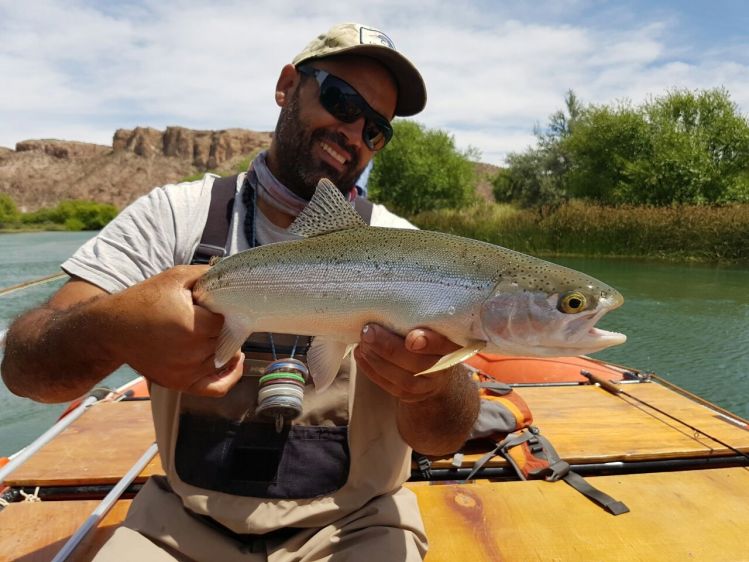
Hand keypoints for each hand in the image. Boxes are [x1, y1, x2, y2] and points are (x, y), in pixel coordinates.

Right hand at [105, 265, 243, 395]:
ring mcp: (187, 371)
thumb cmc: (143, 301)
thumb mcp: (175, 277)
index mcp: (193, 326)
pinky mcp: (180, 383)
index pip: (228, 319)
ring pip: (223, 359)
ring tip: (212, 333)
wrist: (112, 329)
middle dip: (224, 327)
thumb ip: (208, 274)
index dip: (226, 310)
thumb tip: (234, 275)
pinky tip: (233, 362)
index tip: (216, 306)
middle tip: (212, 317)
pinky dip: (229, 376)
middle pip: (227, 339)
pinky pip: (216, 387)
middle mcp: (192, 352)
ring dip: (224, 346)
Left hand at [354, 323, 459, 401]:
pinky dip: (371, 370)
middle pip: (418, 363)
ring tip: (363, 342)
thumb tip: (389, 298)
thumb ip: (418, 316)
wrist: (434, 367)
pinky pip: (390, 387)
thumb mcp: (430, 323)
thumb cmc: (427, 334)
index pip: (443, 344)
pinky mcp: (410, 396)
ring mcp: (428, 386)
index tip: (410, 338)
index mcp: (452, 345)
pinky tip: (360, 354)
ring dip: (377, 360)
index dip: (428, 343)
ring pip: (403, 380)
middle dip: (389, 348)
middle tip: (368, 331)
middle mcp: (444, 368)